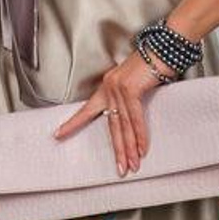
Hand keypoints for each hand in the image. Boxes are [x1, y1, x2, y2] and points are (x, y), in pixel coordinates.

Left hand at [52, 49, 176, 175]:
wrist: (160, 50)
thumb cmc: (149, 66)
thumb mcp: (134, 83)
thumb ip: (128, 100)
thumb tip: (130, 120)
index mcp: (106, 88)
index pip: (86, 110)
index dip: (73, 124)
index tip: (58, 135)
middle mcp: (109, 88)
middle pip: (112, 125)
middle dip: (117, 150)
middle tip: (120, 169)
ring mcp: (119, 89)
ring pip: (123, 125)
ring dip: (129, 148)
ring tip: (132, 165)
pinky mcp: (131, 89)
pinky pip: (135, 118)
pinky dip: (140, 135)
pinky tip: (142, 149)